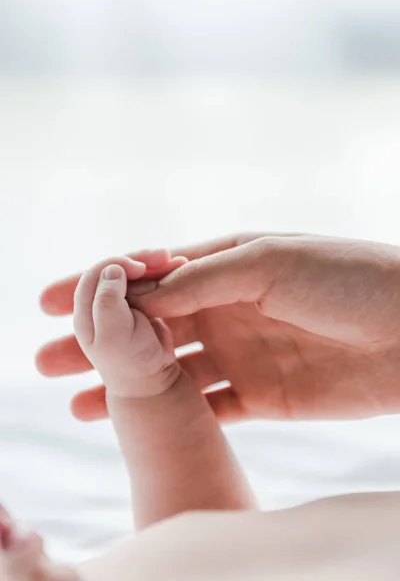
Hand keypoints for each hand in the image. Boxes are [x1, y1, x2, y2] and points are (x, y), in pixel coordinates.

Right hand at [36, 234, 399, 421]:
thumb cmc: (349, 279)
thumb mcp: (268, 263)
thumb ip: (202, 281)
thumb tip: (138, 293)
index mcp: (224, 265)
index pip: (148, 277)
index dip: (97, 288)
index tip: (47, 301)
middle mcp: (226, 307)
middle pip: (148, 327)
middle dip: (97, 340)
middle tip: (44, 359)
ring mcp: (241, 352)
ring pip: (167, 370)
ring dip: (122, 382)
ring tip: (73, 398)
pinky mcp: (262, 394)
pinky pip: (203, 405)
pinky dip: (169, 412)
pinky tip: (133, 422)